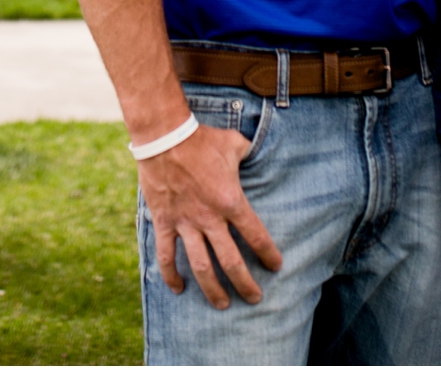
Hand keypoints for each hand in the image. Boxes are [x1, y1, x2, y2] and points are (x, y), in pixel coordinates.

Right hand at [137, 125, 282, 308]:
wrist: (164, 135)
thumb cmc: (202, 139)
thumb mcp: (234, 143)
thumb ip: (247, 152)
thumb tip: (255, 151)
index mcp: (231, 201)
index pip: (256, 236)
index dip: (268, 254)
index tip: (275, 266)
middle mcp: (210, 218)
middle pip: (231, 261)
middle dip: (245, 284)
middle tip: (254, 298)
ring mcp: (186, 223)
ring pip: (201, 266)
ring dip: (213, 289)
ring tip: (223, 304)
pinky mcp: (165, 221)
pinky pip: (167, 255)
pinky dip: (171, 274)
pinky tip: (179, 288)